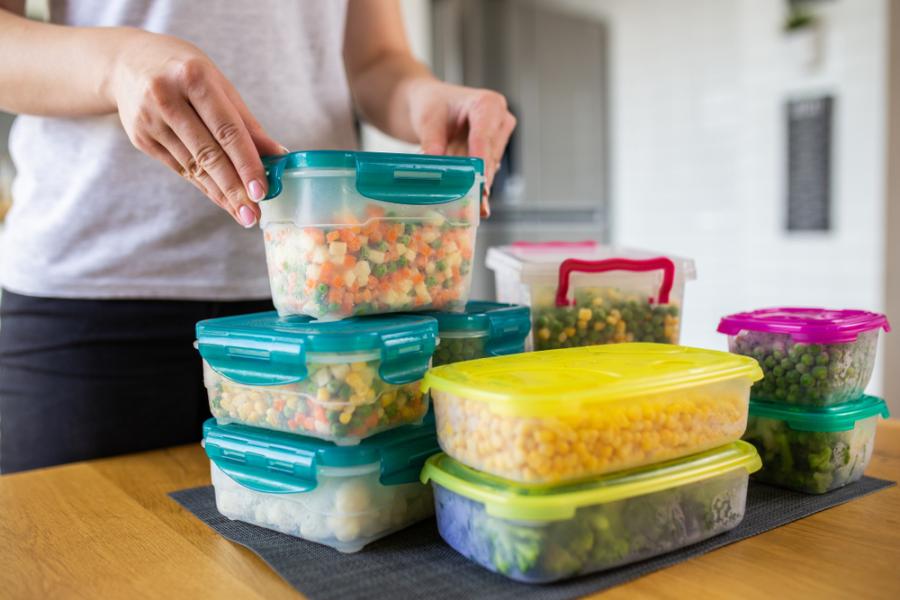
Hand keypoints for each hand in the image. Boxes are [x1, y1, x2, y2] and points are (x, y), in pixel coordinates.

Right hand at [109, 30, 282, 226]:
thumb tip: (277, 155)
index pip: (227, 129)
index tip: (262, 190)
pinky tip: (221, 199)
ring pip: (193, 167)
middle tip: (253, 214)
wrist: (128, 63)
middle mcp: (166, 98)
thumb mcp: (219, 84)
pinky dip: (204, 186)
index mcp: (193, 77)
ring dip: (220, 194)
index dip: (246, 163)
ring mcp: (149, 120)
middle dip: (234, 188)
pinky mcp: (140, 138)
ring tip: (243, 213)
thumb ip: (247, 122)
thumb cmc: (185, 72)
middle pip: (207, 154)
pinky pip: (180, 168)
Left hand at [407, 80, 515, 216]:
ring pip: (489, 169)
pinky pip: (483, 173)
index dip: (481, 161)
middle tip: (470, 203)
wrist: (433, 105)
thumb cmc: (434, 104)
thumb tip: (433, 162)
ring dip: (475, 185)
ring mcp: (499, 139)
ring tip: (465, 206)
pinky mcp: (492, 155)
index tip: (478, 181)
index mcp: (488, 104)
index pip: (484, 136)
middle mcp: (500, 121)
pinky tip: (464, 202)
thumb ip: (432, 140)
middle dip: (478, 180)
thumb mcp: (428, 119)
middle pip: (490, 156)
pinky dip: (472, 185)